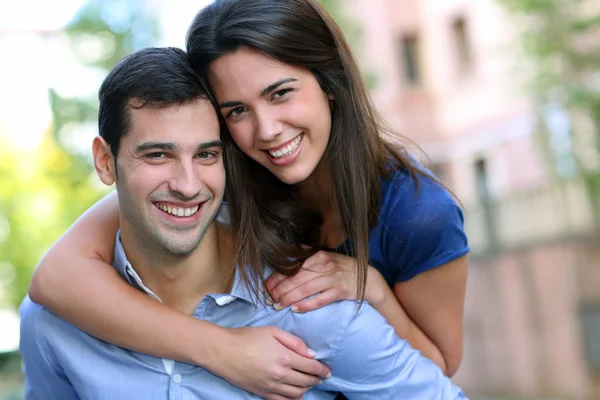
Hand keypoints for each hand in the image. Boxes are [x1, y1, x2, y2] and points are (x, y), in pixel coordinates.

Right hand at [214, 326, 330, 399]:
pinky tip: (297, 395)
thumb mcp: (273, 332)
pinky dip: (293, 399)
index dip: (322, 369)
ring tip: (310, 383)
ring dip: (307, 389)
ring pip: (297, 394)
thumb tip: (311, 353)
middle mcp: (280, 375)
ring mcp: (271, 386)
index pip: (311, 367)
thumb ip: (295, 342)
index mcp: (285, 357)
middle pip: (306, 381)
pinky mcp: (262, 393)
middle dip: (317, 379)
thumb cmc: (247, 337)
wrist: (223, 351)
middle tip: (322, 376)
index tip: (328, 370)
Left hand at [265, 251, 385, 312]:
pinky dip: (306, 305)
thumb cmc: (343, 267)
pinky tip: (295, 309)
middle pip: (296, 279)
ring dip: (288, 299)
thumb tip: (291, 250)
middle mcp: (324, 265)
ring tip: (278, 305)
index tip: (266, 287)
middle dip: (279, 290)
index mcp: (318, 256)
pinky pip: (319, 300)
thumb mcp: (327, 255)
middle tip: (269, 299)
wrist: (368, 278)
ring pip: (305, 290)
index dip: (277, 278)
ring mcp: (333, 279)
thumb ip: (309, 253)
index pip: (292, 267)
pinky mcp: (340, 292)